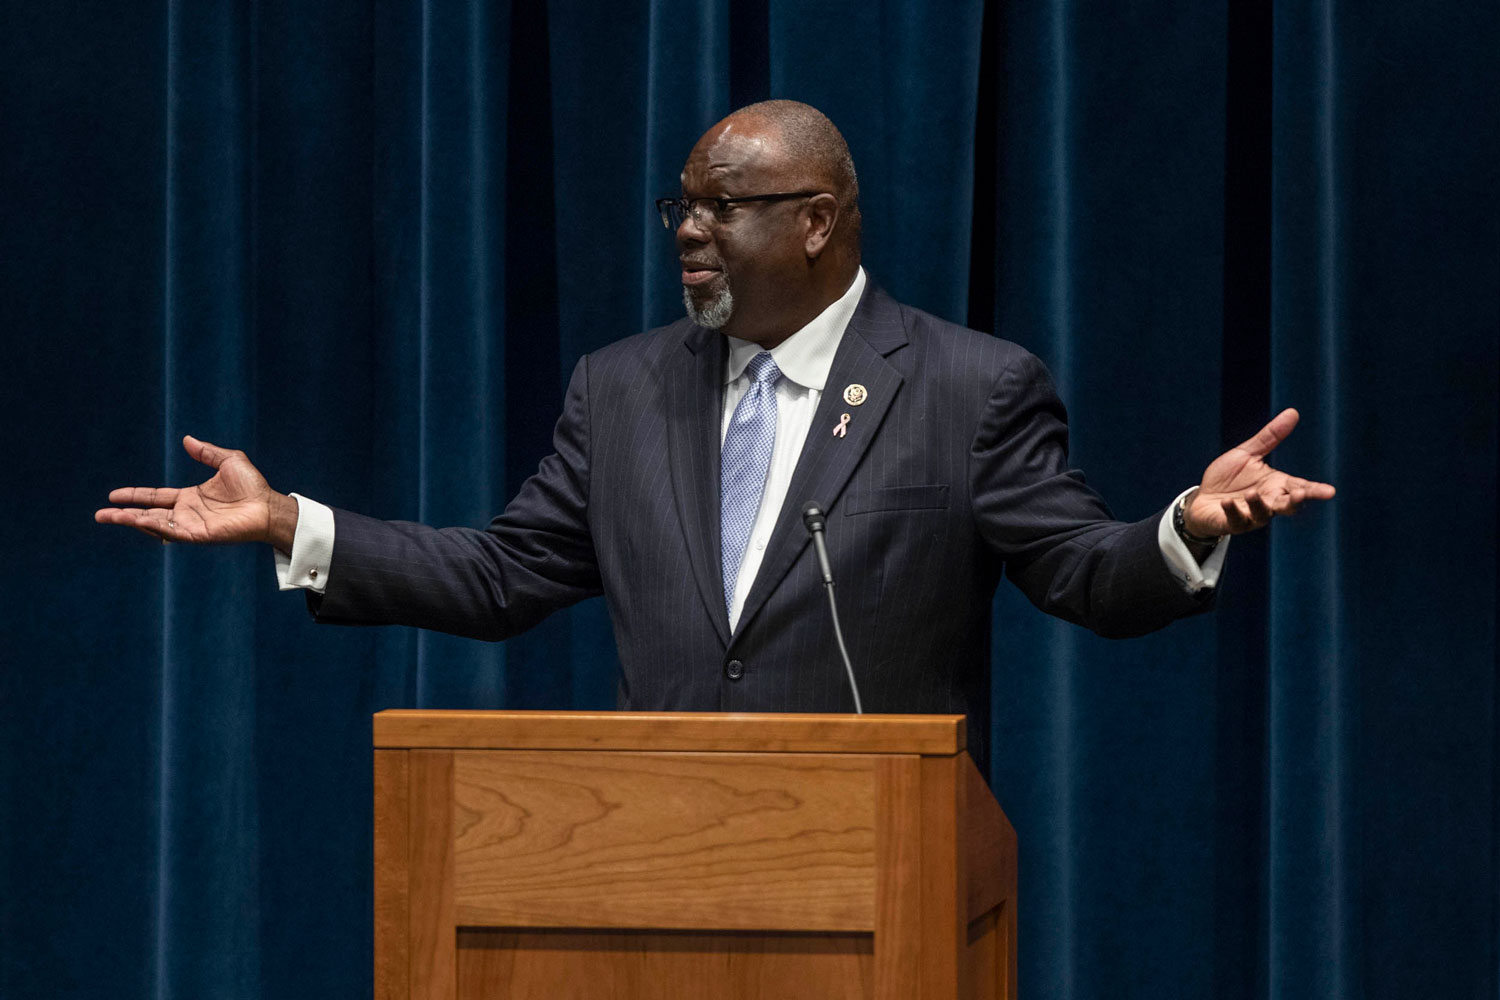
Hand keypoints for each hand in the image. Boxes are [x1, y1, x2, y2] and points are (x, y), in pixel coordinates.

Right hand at [95, 435, 298, 550]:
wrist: (269, 505)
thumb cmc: (253, 486)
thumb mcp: (228, 461)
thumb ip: (206, 452)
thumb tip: (186, 439)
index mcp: (190, 497)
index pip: (155, 497)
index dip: (134, 496)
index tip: (114, 495)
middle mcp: (186, 512)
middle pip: (148, 513)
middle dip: (123, 514)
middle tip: (100, 514)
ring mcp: (191, 525)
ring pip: (154, 524)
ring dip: (132, 521)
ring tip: (110, 516)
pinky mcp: (199, 535)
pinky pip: (172, 532)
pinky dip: (154, 526)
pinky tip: (138, 520)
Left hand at [1185, 408, 1335, 536]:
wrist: (1201, 500)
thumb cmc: (1228, 478)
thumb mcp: (1247, 454)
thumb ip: (1270, 437)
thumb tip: (1293, 412)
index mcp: (1276, 485)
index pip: (1300, 488)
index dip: (1314, 490)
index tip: (1329, 491)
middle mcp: (1267, 502)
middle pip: (1288, 506)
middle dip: (1295, 502)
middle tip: (1301, 495)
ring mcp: (1250, 515)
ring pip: (1262, 515)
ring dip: (1258, 505)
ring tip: (1252, 493)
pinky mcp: (1231, 523)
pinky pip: (1235, 521)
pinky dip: (1233, 512)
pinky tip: (1227, 502)